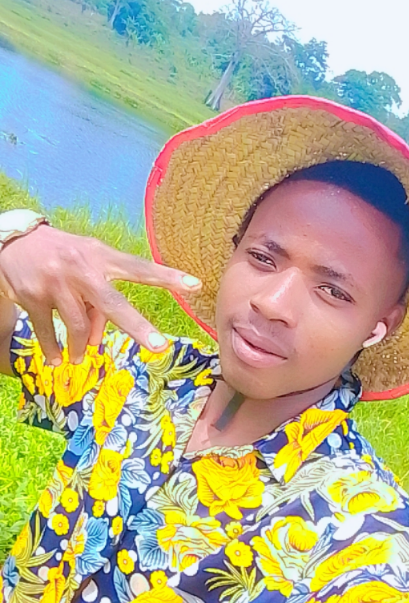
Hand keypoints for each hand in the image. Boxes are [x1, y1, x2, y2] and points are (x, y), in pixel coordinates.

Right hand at [0, 224, 201, 364]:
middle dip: (137, 327)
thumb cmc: (63, 256)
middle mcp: (82, 269)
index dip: (167, 277)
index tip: (195, 285)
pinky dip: (53, 350)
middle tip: (159, 346)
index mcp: (101, 256)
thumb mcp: (87, 265)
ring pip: (78, 326)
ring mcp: (56, 283)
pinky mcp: (32, 297)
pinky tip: (56, 360)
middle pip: (113, 304)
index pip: (139, 268)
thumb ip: (100, 299)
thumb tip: (99, 341)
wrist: (14, 242)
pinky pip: (47, 332)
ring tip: (80, 357)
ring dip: (81, 347)